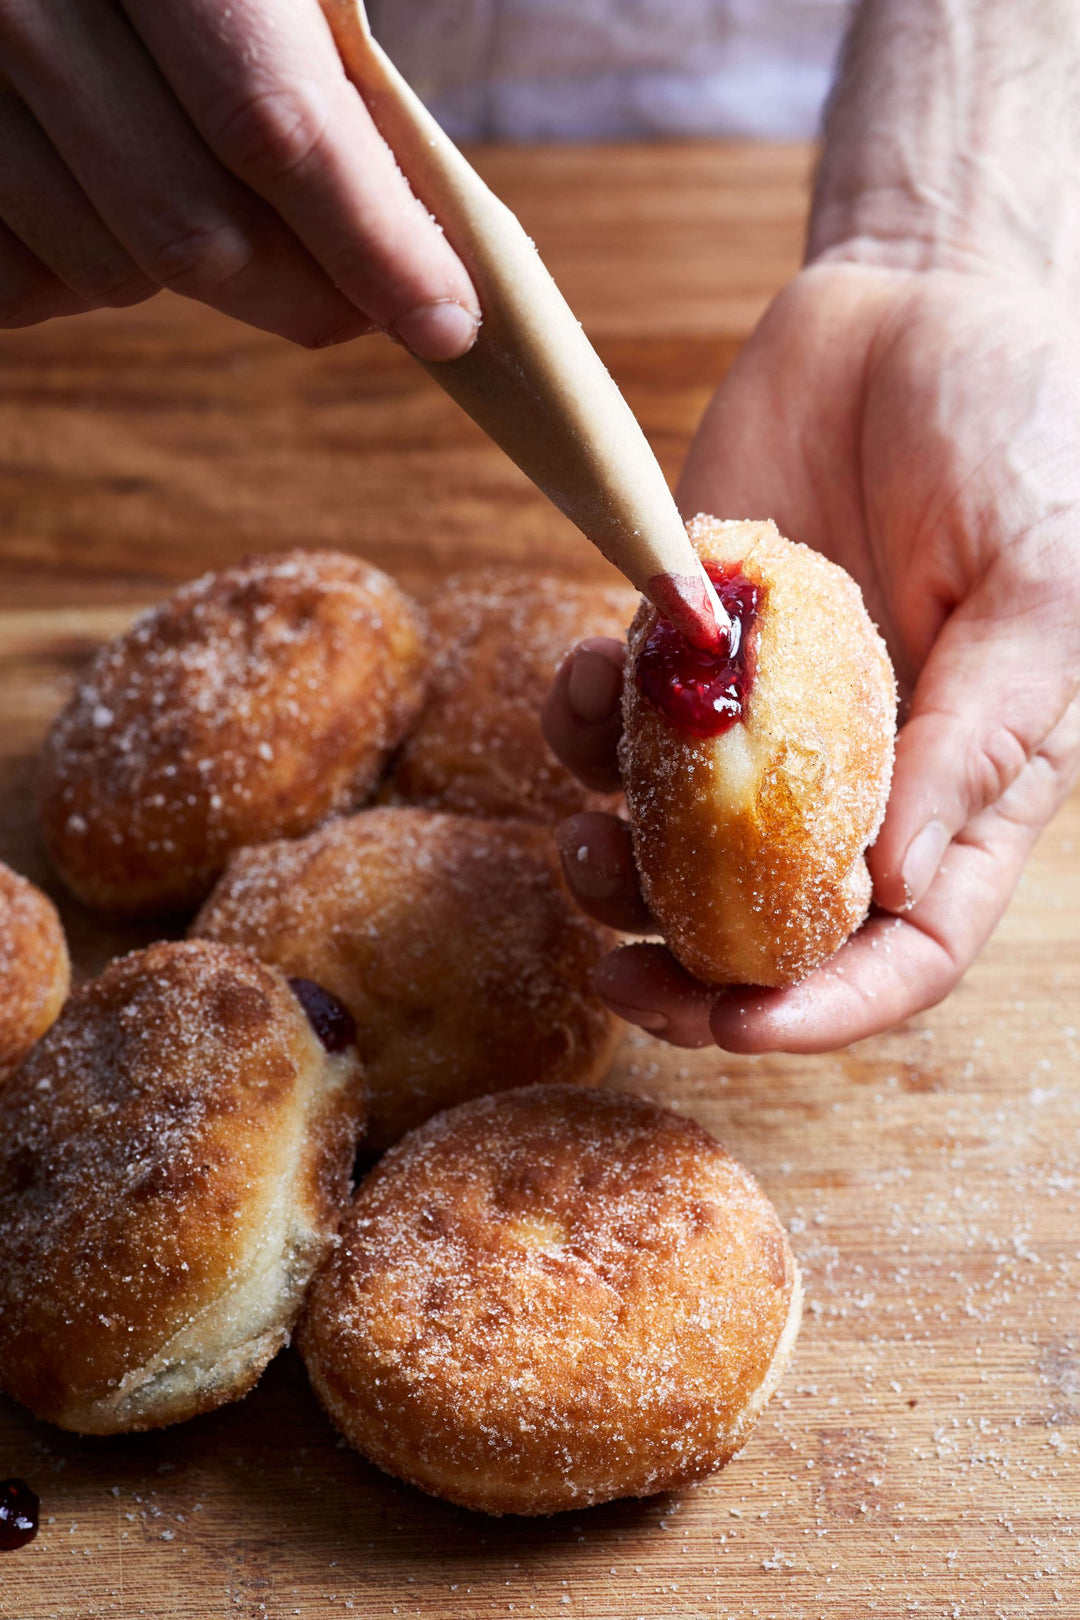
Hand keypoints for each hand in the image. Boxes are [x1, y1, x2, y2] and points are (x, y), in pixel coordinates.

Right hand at [0, 0, 477, 353]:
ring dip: (191, 273)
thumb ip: (322, 36)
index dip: (373, 244)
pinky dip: (86, 272)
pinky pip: (22, 283)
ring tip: (230, 207)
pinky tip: (118, 203)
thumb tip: (418, 202)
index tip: (445, 320)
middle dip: (307, 296)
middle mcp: (26, 2)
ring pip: (108, 270)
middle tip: (369, 300)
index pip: (275, 127)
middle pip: (194, 235)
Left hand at [543, 262, 1079, 1051]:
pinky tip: (581, 676)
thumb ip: (983, 734)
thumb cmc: (1024, 432)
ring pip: (674, 841)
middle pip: (771, 924)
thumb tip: (897, 888)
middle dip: (690, 973)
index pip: (909, 946)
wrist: (920, 298)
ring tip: (575, 838)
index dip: (830, 1008)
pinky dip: (585, 725)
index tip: (739, 1028)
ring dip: (614, 864)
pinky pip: (619, 720)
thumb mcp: (1042, 581)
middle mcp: (858, 771)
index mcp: (966, 784)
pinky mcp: (689, 645)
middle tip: (616, 976)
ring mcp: (764, 714)